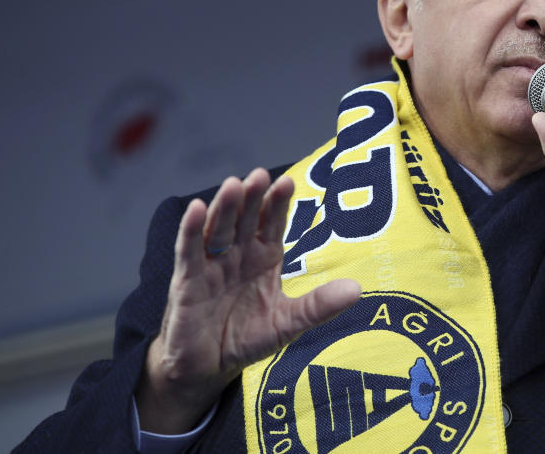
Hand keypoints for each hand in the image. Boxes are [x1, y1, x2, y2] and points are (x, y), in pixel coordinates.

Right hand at [135, 168, 360, 433]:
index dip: (278, 204)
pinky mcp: (187, 281)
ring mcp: (211, 264)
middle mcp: (238, 253)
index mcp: (264, 256)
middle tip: (260, 175)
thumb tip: (357, 290)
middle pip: (246, 219)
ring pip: (219, 228)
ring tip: (233, 185)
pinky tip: (195, 208)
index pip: (272, 223)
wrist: (208, 368)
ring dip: (225, 207)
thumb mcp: (288, 323)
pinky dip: (191, 230)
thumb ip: (318, 306)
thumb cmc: (247, 338)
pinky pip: (189, 251)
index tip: (288, 182)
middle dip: (252, 198)